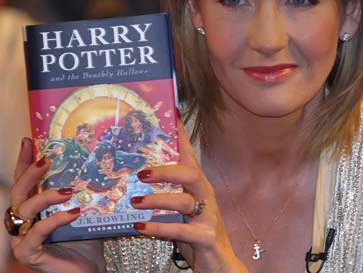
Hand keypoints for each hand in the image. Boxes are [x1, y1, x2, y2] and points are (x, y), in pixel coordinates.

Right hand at [9, 138, 104, 272]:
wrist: (89, 270)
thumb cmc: (85, 240)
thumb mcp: (84, 208)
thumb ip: (83, 190)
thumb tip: (100, 161)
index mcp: (36, 208)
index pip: (25, 181)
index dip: (24, 161)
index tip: (28, 141)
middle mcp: (25, 221)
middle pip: (18, 192)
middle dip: (30, 173)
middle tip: (47, 160)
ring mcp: (23, 238)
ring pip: (23, 210)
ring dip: (45, 196)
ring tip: (68, 191)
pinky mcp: (29, 254)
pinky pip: (36, 232)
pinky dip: (55, 220)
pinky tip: (73, 212)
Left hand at [131, 119, 247, 272]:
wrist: (219, 265)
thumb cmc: (196, 233)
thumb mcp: (182, 209)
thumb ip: (166, 194)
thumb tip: (136, 179)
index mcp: (198, 185)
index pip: (189, 154)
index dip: (181, 134)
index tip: (171, 113)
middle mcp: (205, 195)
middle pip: (190, 173)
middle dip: (166, 169)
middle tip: (141, 173)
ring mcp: (208, 216)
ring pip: (184, 201)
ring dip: (158, 200)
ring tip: (135, 202)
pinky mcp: (207, 237)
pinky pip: (182, 231)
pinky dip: (160, 228)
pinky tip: (141, 227)